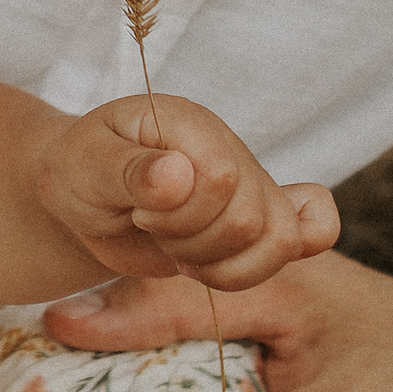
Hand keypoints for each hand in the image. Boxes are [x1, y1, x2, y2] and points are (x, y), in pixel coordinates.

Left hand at [35, 92, 338, 290]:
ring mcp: (251, 185)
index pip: (221, 180)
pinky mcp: (260, 221)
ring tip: (178, 251)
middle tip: (151, 229)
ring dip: (222, 268)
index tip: (136, 209)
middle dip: (192, 245)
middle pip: (251, 221)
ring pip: (281, 243)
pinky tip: (227, 260)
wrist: (83, 196)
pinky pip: (314, 232)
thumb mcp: (81, 167)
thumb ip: (125, 169)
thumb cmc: (78, 173)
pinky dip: (275, 258)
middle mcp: (231, 149)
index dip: (178, 214)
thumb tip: (176, 173)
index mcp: (190, 123)